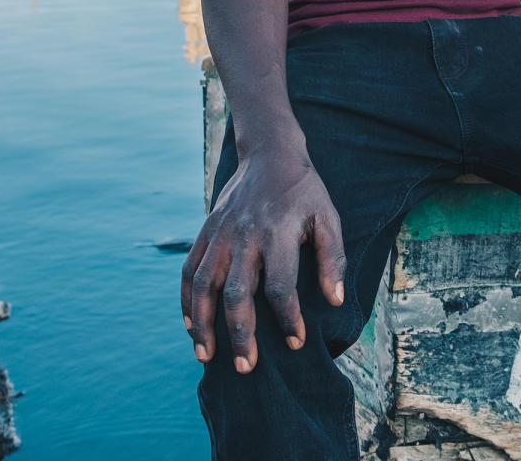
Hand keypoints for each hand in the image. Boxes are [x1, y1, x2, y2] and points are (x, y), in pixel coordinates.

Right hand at [180, 147, 345, 372]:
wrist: (270, 153)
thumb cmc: (304, 192)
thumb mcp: (327, 217)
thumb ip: (333, 258)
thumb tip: (334, 300)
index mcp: (279, 233)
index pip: (280, 286)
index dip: (288, 319)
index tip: (295, 343)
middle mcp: (245, 235)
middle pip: (237, 293)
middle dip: (240, 334)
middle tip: (246, 367)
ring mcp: (221, 233)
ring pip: (204, 285)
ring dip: (204, 324)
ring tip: (207, 357)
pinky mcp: (206, 230)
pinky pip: (189, 269)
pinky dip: (186, 299)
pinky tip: (191, 325)